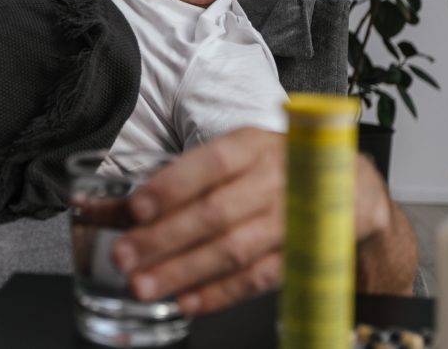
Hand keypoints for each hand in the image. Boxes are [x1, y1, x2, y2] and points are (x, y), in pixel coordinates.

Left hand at [110, 126, 392, 315]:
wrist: (351, 190)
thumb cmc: (272, 169)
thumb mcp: (230, 160)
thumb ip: (169, 184)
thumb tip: (96, 204)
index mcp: (252, 145)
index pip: (210, 163)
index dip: (173, 185)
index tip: (135, 207)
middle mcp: (276, 177)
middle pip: (216, 212)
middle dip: (165, 237)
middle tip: (123, 257)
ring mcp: (294, 219)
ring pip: (235, 249)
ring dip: (185, 270)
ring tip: (144, 285)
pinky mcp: (304, 254)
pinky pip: (259, 277)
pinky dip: (221, 292)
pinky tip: (187, 301)